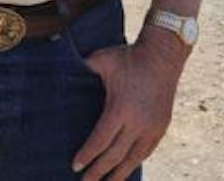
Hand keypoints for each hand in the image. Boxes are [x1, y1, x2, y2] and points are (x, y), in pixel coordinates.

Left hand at [72, 29, 188, 180]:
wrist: (163, 55)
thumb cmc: (128, 57)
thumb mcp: (102, 60)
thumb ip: (82, 70)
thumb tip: (60, 71)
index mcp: (121, 109)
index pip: (101, 140)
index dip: (87, 155)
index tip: (75, 166)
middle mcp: (139, 123)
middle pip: (115, 155)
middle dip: (99, 171)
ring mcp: (153, 127)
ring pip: (134, 158)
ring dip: (119, 174)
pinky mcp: (161, 127)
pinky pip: (146, 151)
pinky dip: (134, 163)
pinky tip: (125, 171)